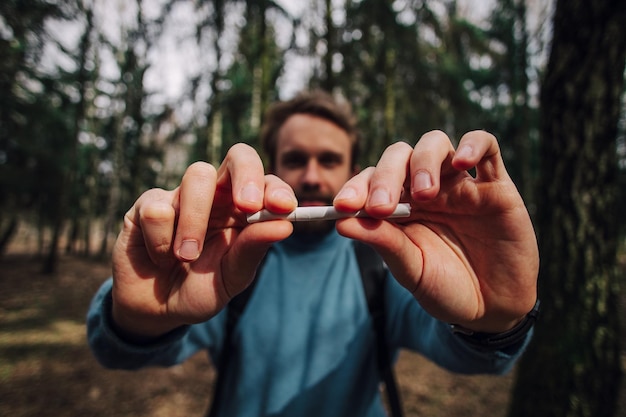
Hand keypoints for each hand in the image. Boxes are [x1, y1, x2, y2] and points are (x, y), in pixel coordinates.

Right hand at [110, 144, 295, 339]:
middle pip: (239, 156)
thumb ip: (253, 250)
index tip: (283, 207)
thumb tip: (285, 225)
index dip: (277, 188)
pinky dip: (160, 241)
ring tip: (187, 257)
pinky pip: (158, 208)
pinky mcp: (148, 204)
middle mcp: (217, 195)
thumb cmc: (200, 290)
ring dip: (194, 221)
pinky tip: (159, 258)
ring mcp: (182, 195)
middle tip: (248, 206)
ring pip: (197, 177)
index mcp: (244, 210)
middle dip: (247, 174)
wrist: (157, 312)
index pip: (267, 182)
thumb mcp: (232, 277)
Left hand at [334, 130, 538, 332]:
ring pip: (435, 143)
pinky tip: (462, 163)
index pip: (370, 180)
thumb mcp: (410, 268)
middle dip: (385, 176)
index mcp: (399, 206)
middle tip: (381, 207)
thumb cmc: (446, 288)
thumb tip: (340, 222)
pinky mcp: (496, 186)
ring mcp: (459, 184)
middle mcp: (426, 189)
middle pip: (399, 156)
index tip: (342, 206)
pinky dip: (473, 144)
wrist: (492, 309)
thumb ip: (382, 241)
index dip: (355, 188)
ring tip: (425, 195)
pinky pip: (487, 145)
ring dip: (423, 161)